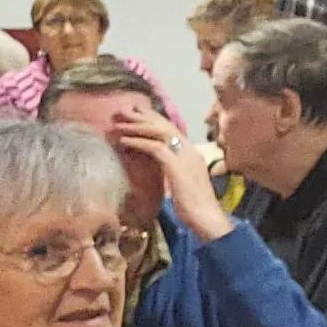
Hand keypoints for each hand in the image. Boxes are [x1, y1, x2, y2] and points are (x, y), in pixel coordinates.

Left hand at [111, 107, 232, 239]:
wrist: (207, 217)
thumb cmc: (195, 206)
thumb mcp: (183, 182)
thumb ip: (173, 170)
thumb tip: (160, 167)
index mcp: (192, 153)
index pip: (172, 130)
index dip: (154, 119)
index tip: (137, 112)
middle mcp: (189, 150)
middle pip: (165, 126)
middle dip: (143, 116)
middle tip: (124, 110)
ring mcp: (184, 156)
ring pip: (158, 133)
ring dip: (137, 126)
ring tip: (119, 124)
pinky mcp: (176, 166)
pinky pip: (154, 148)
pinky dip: (138, 142)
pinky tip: (124, 141)